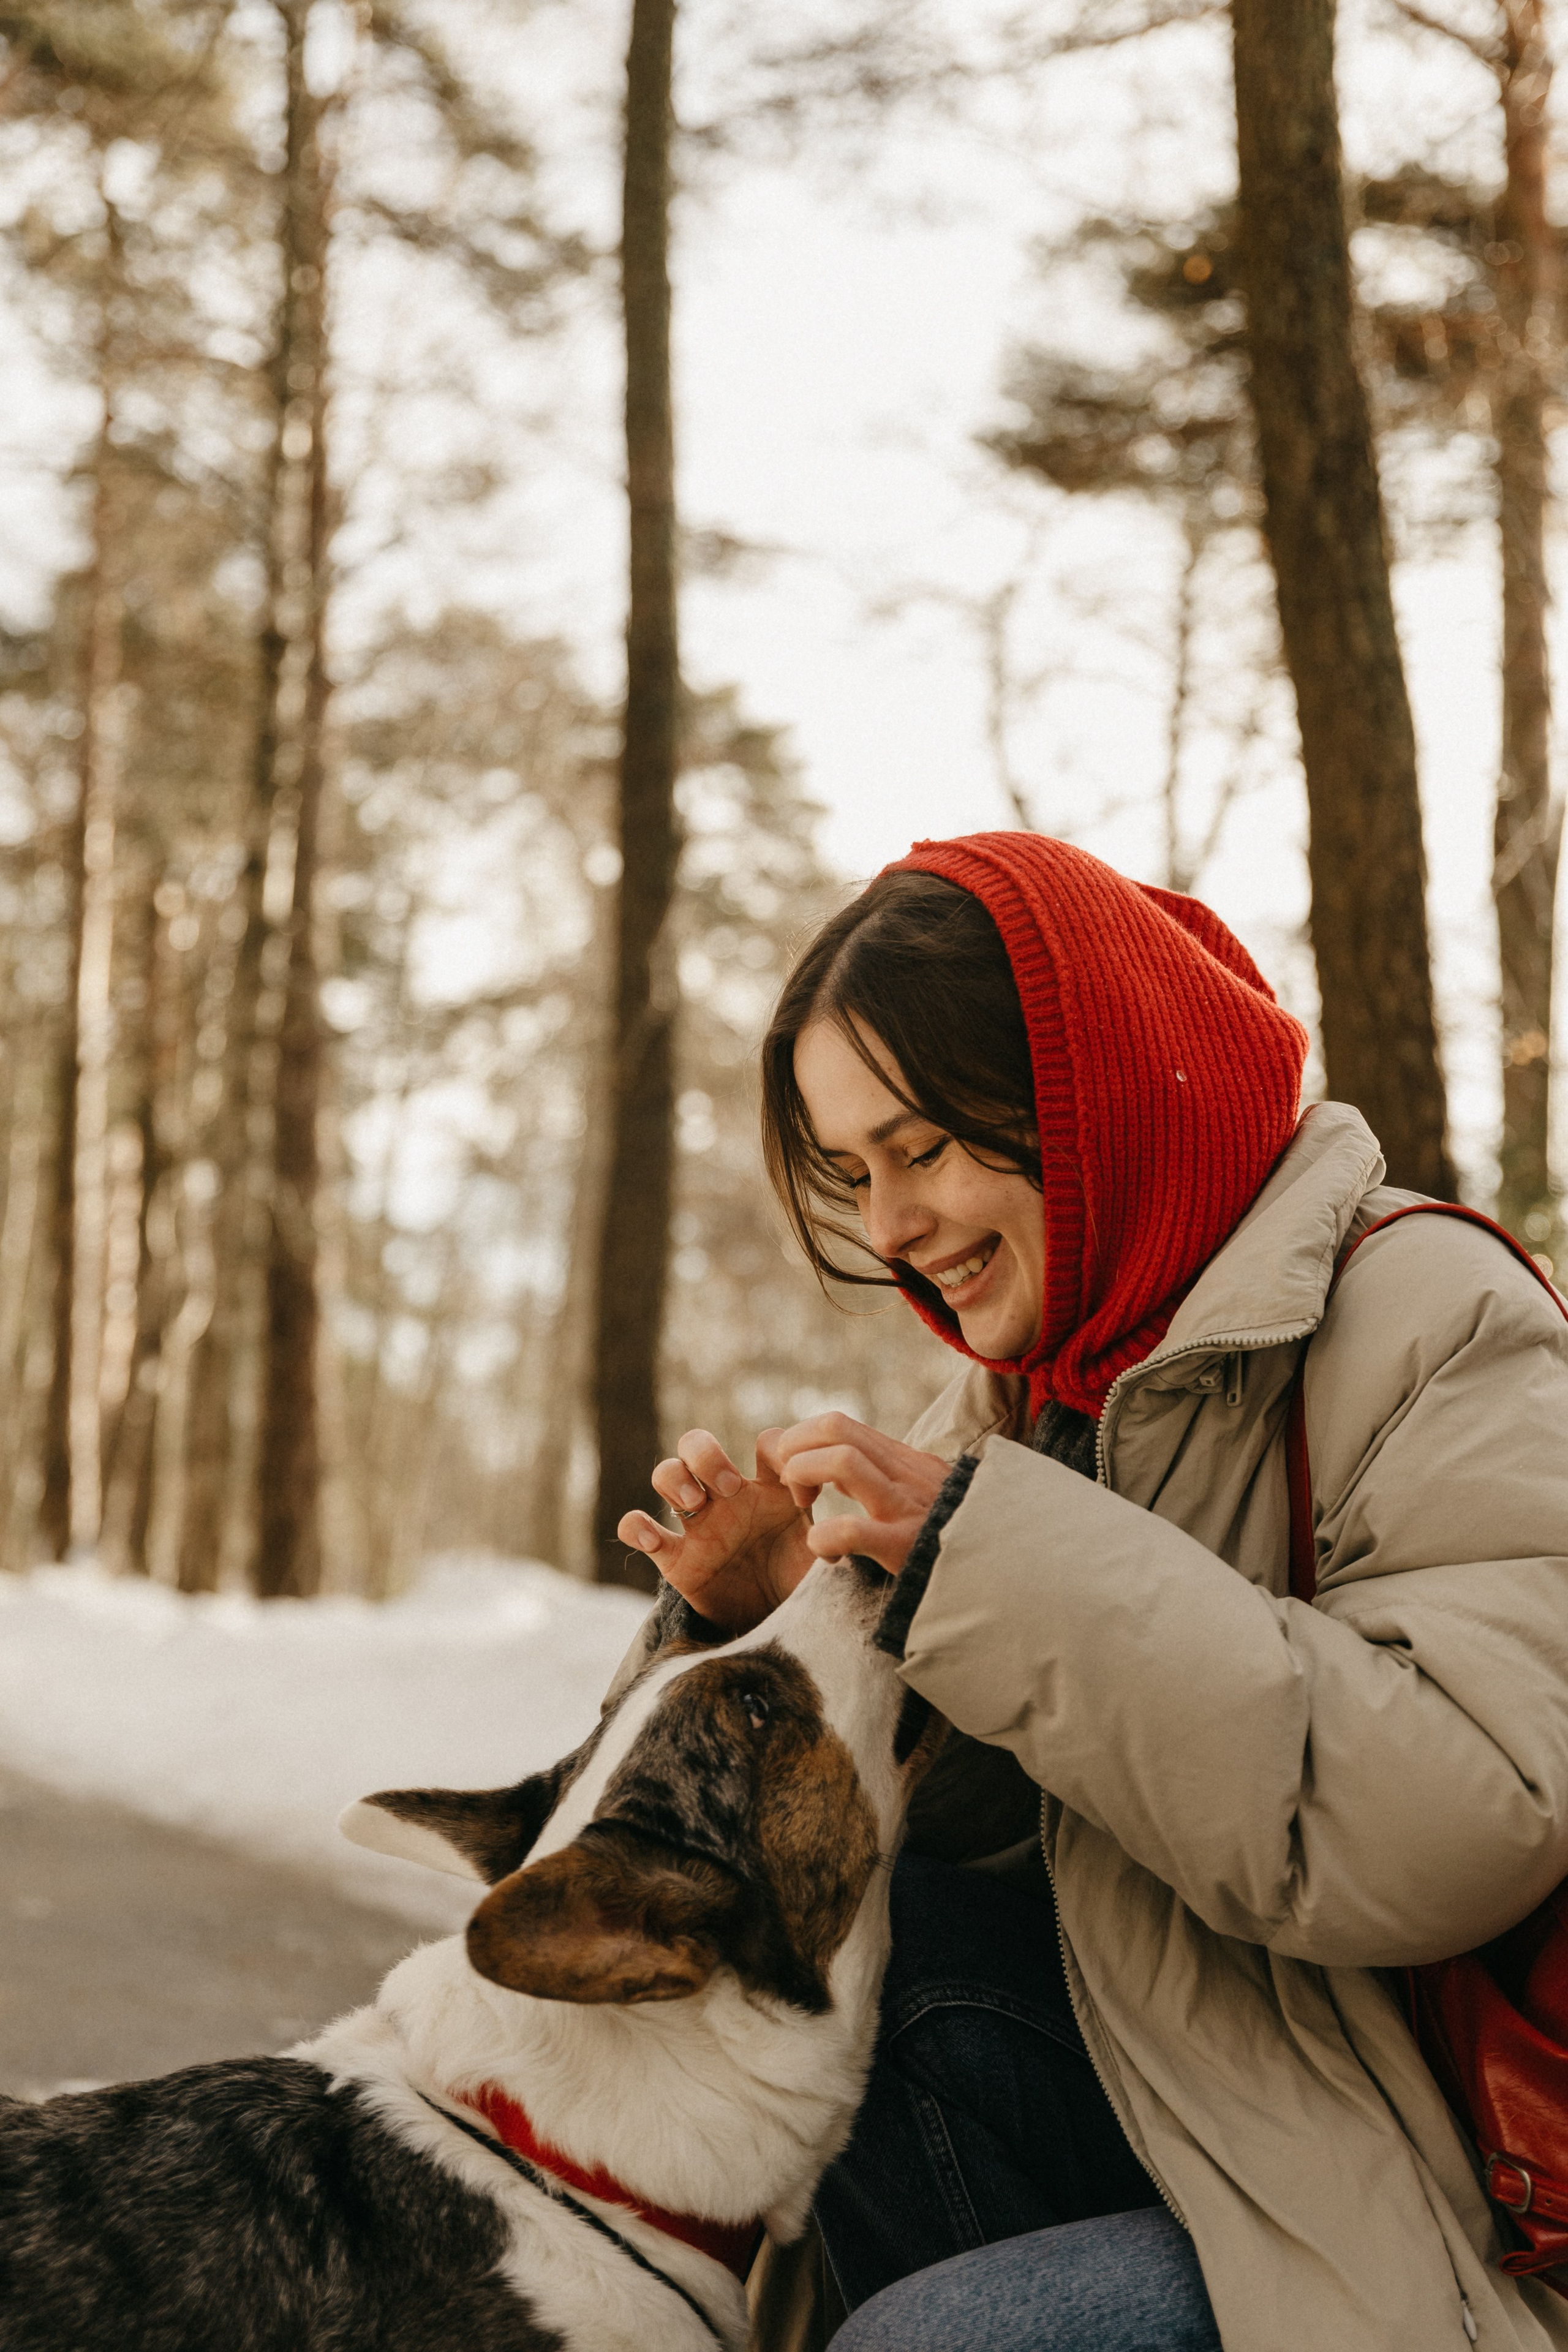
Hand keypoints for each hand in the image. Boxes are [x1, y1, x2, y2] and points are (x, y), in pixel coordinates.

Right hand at [617, 1428, 815, 1635]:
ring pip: (666, 1473)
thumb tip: (841, 1543)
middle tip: (731, 1487)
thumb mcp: (823, 1560)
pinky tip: (655, 1539)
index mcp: (769, 1489)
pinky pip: (637, 1527)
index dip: (782, 1454)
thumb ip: (834, 1544)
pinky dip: (637, 1525)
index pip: (767, 1442)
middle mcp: (728, 1498)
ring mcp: (697, 1525)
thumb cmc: (802, 1586)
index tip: (802, 1497)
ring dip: (675, 1478)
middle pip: (697, 1444)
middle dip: (709, 1456)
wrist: (776, 1630)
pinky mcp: (674, 1557)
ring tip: (697, 1505)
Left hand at [770, 1413, 950, 1579]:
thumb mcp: (919, 1493)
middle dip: (795, 1448)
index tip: (798, 1476)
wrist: (1001, 1570)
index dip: (803, 1442)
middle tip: (792, 1488)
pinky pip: (851, 1529)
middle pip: (834, 1426)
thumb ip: (878, 1477)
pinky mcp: (904, 1545)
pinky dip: (823, 1538)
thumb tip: (832, 1472)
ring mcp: (905, 1505)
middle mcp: (904, 1473)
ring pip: (841, 1460)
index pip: (839, 1424)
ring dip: (804, 1477)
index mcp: (903, 1461)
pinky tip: (826, 1553)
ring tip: (803, 1509)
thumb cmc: (951, 1536)